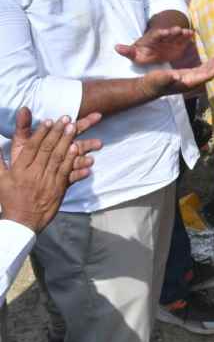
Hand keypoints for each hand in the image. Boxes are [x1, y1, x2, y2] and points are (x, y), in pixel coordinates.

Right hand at [0, 108, 101, 232]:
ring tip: (73, 128)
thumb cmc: (10, 198)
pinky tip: (78, 149)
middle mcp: (33, 174)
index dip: (41, 133)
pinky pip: (66, 172)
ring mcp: (47, 181)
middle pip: (47, 149)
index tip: (48, 121)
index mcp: (19, 170)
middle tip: (66, 119)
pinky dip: (73, 160)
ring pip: (58, 158)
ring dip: (67, 141)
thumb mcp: (0, 179)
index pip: (31, 147)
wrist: (21, 221)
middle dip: (57, 132)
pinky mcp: (58, 189)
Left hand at [116, 26, 195, 64]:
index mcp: (152, 39)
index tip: (165, 32)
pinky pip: (184, 39)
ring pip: (178, 35)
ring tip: (188, 32)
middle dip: (173, 31)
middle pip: (169, 33)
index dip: (161, 33)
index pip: (156, 35)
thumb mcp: (135, 54)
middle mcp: (163, 37)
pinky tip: (194, 35)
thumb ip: (128, 52)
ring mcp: (172, 39)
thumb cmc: (142, 54)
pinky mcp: (179, 44)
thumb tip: (116, 48)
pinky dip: (189, 37)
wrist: (153, 53)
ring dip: (183, 33)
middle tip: (178, 30)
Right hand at [138, 48, 213, 99]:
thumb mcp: (158, 79)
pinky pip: (202, 69)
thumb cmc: (153, 83)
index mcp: (189, 82)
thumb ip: (166, 78)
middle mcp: (193, 82)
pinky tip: (212, 58)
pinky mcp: (188, 76)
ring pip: (207, 70)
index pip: (207, 75)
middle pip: (210, 72)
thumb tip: (175, 76)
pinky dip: (209, 63)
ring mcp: (191, 79)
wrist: (149, 88)